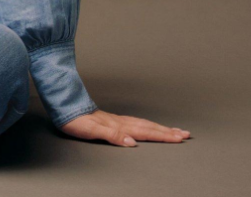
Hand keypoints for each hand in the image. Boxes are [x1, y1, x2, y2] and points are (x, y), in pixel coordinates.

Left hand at [59, 109, 191, 146]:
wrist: (64, 107)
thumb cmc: (75, 120)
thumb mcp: (91, 130)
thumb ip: (112, 135)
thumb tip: (132, 142)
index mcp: (119, 126)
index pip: (145, 132)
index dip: (162, 136)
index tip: (180, 138)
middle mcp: (120, 122)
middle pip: (149, 127)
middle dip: (168, 131)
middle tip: (186, 134)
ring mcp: (117, 120)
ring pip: (144, 123)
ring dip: (160, 127)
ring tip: (174, 130)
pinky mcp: (112, 120)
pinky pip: (135, 122)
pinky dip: (147, 125)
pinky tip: (148, 127)